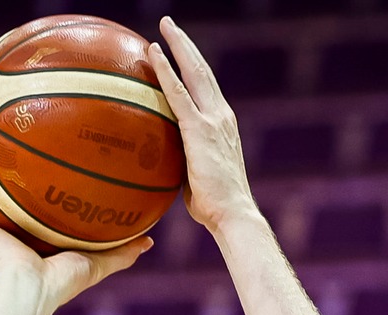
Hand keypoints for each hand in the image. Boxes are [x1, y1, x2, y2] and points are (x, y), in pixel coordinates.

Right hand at [0, 168, 152, 312]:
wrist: (29, 290)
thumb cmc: (62, 282)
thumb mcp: (97, 263)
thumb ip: (122, 253)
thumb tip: (151, 241)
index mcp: (37, 246)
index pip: (40, 222)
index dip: (43, 205)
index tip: (49, 183)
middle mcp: (12, 239)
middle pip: (9, 210)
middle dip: (9, 192)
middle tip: (13, 164)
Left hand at [150, 17, 258, 235]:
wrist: (232, 215)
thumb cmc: (213, 206)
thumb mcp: (195, 176)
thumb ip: (181, 160)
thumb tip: (159, 162)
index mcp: (222, 124)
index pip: (206, 87)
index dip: (192, 65)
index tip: (179, 49)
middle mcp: (221, 115)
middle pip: (202, 70)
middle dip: (185, 45)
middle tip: (169, 25)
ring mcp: (213, 121)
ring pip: (194, 73)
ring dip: (178, 46)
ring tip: (163, 26)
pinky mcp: (200, 131)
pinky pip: (179, 95)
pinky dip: (166, 73)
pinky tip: (154, 55)